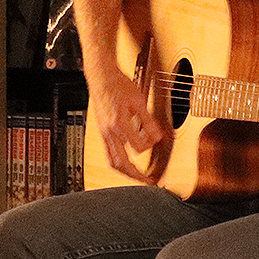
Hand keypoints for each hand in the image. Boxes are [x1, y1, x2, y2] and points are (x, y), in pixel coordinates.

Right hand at [91, 69, 168, 183]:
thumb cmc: (119, 85)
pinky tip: (127, 163)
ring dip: (126, 173)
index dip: (151, 144)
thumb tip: (158, 137)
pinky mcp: (102, 133)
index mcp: (119, 124)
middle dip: (136, 176)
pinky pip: (108, 154)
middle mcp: (109, 132)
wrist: (101, 76)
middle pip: (121, 164)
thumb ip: (148, 121)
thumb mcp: (138, 100)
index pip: (139, 147)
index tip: (158, 138)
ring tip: (138, 177)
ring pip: (112, 161)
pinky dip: (118, 163)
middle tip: (149, 182)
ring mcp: (104, 134)